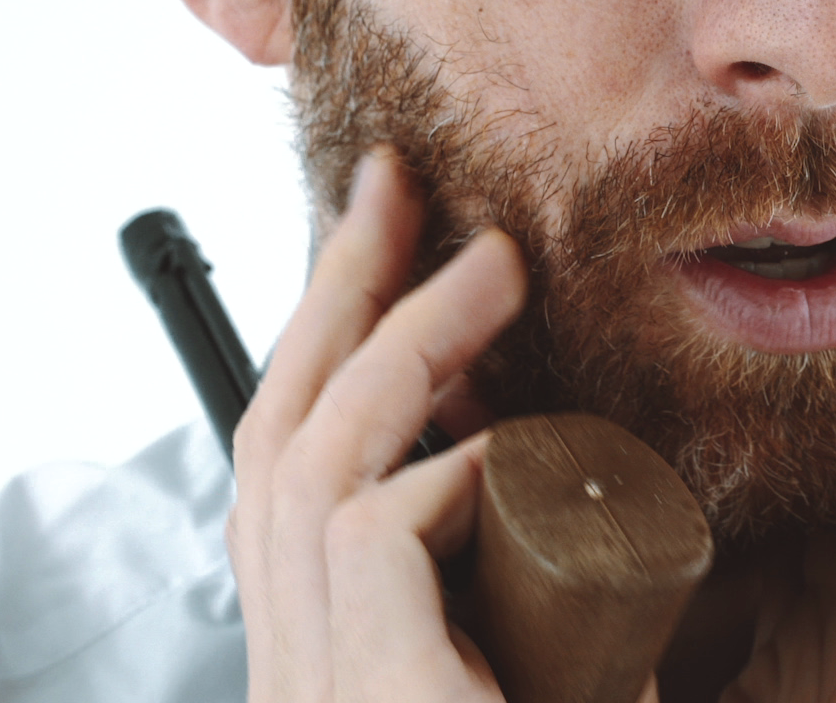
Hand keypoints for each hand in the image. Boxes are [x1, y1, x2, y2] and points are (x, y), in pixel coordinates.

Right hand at [228, 149, 526, 702]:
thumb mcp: (557, 655)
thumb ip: (528, 563)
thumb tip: (553, 450)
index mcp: (329, 655)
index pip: (296, 473)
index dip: (330, 342)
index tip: (394, 243)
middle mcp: (301, 673)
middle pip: (278, 443)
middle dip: (335, 292)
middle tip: (396, 184)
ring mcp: (318, 695)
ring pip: (312, 469)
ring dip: (402, 340)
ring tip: (496, 261)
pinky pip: (368, 533)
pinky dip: (443, 462)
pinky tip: (514, 442)